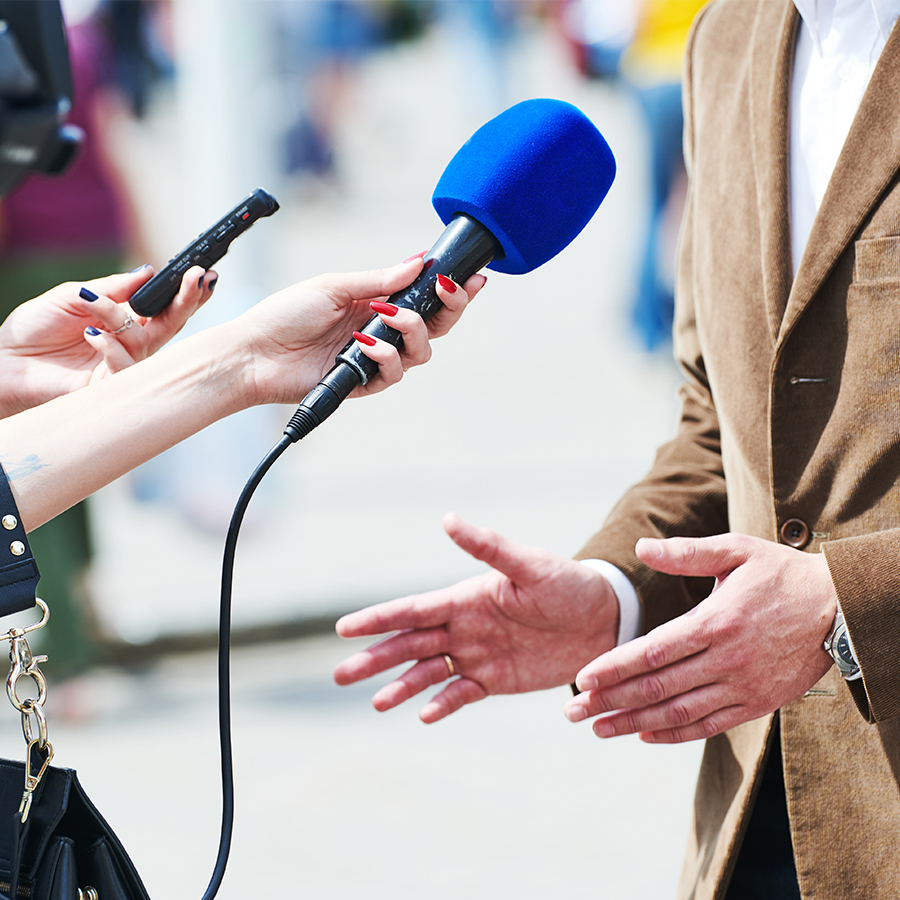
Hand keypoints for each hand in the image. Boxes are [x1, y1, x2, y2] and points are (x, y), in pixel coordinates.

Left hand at [0, 265, 213, 416]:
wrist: (5, 360)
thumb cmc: (35, 327)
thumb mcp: (73, 295)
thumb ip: (113, 288)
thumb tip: (149, 273)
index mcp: (125, 320)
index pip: (164, 307)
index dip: (185, 292)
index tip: (200, 272)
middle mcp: (131, 343)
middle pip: (173, 325)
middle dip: (187, 301)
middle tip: (198, 278)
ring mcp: (123, 365)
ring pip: (146, 342)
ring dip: (119, 318)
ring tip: (89, 307)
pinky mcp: (110, 387)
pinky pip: (126, 367)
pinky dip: (110, 347)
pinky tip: (90, 334)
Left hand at [236, 258, 484, 405]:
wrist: (254, 352)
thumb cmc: (286, 314)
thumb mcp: (334, 285)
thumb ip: (378, 279)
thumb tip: (417, 263)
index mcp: (377, 303)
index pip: (425, 298)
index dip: (452, 291)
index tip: (471, 276)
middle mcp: (382, 332)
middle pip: (435, 327)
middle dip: (449, 309)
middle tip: (445, 291)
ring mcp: (374, 359)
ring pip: (421, 352)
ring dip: (412, 330)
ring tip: (385, 316)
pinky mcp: (363, 384)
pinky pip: (393, 374)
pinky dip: (384, 356)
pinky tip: (362, 344)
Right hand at [333, 513, 618, 722]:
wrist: (603, 619)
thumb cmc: (567, 584)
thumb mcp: (529, 565)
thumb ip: (489, 547)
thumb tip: (448, 519)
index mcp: (465, 598)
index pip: (412, 610)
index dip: (378, 619)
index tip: (343, 628)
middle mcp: (464, 627)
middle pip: (410, 645)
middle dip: (375, 658)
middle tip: (340, 674)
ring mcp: (478, 654)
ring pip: (428, 673)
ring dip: (401, 686)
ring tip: (375, 702)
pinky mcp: (497, 680)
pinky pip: (462, 694)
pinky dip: (442, 704)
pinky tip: (423, 715)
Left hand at [564, 534, 836, 743]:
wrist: (840, 608)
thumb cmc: (781, 574)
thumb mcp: (737, 551)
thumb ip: (687, 553)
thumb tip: (640, 548)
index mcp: (716, 621)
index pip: (653, 652)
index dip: (614, 667)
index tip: (581, 679)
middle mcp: (727, 660)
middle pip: (657, 687)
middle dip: (610, 701)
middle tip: (572, 712)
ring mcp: (743, 687)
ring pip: (679, 712)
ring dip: (634, 724)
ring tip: (598, 729)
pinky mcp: (757, 704)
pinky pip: (710, 725)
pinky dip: (676, 734)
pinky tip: (645, 735)